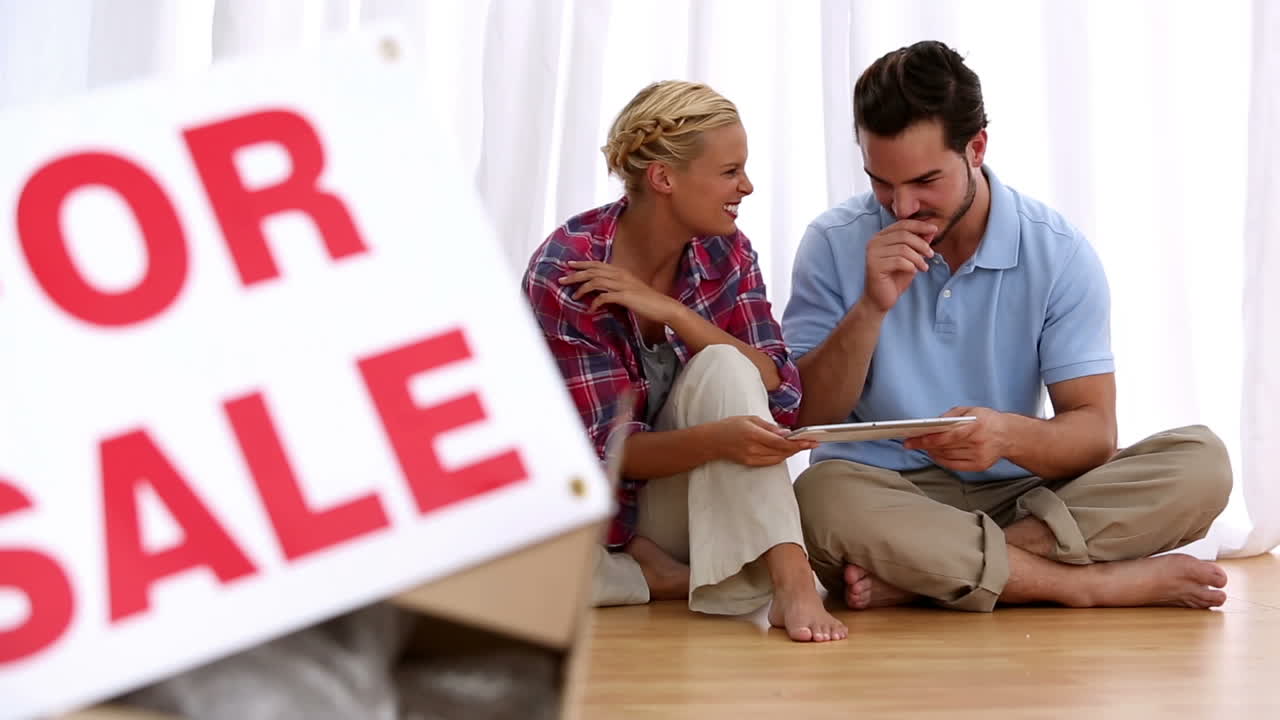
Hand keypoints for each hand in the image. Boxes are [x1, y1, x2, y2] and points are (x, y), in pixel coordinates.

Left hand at [560, 261, 681, 321]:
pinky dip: (594, 303)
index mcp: (621, 272)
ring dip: (582, 289)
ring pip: (595, 281)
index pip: (597, 264)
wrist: (663, 307)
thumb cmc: (647, 300)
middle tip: (562, 280)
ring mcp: (622, 285)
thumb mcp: (629, 289)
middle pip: (592, 271)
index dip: (582, 264)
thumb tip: (600, 291)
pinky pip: (604, 297)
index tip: (569, 265)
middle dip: (575, 275)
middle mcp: (620, 275)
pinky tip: (590, 309)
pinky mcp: (625, 296)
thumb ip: (616, 287)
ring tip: (574, 296)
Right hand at [707, 416, 817, 466]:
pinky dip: (781, 456)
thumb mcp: (750, 419)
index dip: (797, 443)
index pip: (781, 442)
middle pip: (782, 452)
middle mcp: (753, 448)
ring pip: (779, 458)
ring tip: (801, 445)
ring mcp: (752, 458)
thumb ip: (769, 426)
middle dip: (799, 448)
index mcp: (753, 434)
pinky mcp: (751, 463)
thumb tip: (785, 433)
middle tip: (812, 443)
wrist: (712, 441)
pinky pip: (771, 462)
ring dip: (791, 452)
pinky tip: (787, 451)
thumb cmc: (729, 427)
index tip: (810, 441)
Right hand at [861, 220, 937, 313]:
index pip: (902, 224)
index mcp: (881, 237)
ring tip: (924, 267)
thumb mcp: (910, 258)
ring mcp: (872, 254)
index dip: (920, 225)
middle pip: (904, 235)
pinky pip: (898, 261)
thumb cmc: (895, 278)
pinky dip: (911, 266)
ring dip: (918, 258)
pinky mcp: (874, 266)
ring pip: (903, 249)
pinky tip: (914, 272)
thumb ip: (918, 244)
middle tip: (931, 254)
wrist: (880, 299)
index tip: (934, 229)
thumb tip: (931, 231)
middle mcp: (874, 242)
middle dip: (921, 244)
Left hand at [903, 406, 1008, 471]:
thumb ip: (951, 414)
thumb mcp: (970, 410)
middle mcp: (978, 443)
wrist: (1009, 436)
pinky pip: (954, 466)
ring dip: (932, 452)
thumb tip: (934, 423)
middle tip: (912, 442)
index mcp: (976, 427)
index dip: (929, 439)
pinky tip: (935, 454)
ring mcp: (979, 457)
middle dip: (926, 445)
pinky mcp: (979, 466)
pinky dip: (942, 460)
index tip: (914, 440)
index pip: (947, 436)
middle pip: (945, 448)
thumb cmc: (987, 420)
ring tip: (923, 447)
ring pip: (948, 457)